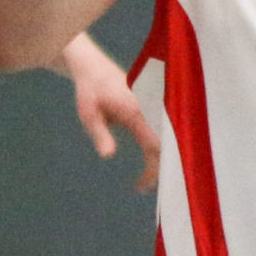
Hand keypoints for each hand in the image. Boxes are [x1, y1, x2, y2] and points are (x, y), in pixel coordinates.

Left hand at [65, 34, 160, 189]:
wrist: (95, 67)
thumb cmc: (90, 91)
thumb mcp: (89, 114)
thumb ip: (100, 134)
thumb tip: (108, 156)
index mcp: (138, 111)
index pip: (155, 144)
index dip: (154, 168)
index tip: (143, 186)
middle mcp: (152, 108)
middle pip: (166, 145)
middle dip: (160, 169)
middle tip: (143, 188)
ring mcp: (155, 107)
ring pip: (166, 139)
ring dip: (160, 160)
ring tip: (144, 181)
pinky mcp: (154, 108)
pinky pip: (162, 131)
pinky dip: (159, 149)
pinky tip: (149, 163)